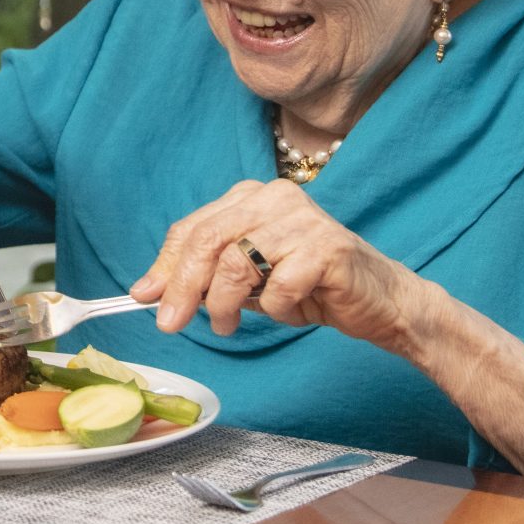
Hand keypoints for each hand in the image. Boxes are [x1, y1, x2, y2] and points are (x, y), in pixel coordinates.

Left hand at [130, 178, 421, 349]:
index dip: (165, 265)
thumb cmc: (310, 288)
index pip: (192, 228)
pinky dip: (275, 309)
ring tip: (227, 326)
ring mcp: (303, 219)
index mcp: (251, 197)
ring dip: (224, 305)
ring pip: (236, 263)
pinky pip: (279, 287)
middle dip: (182, 288)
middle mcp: (275, 198)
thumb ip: (203, 276)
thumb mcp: (246, 280)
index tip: (143, 297)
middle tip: (170, 324)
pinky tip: (290, 310)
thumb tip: (147, 292)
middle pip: (207, 241)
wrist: (380, 303)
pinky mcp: (328, 248)